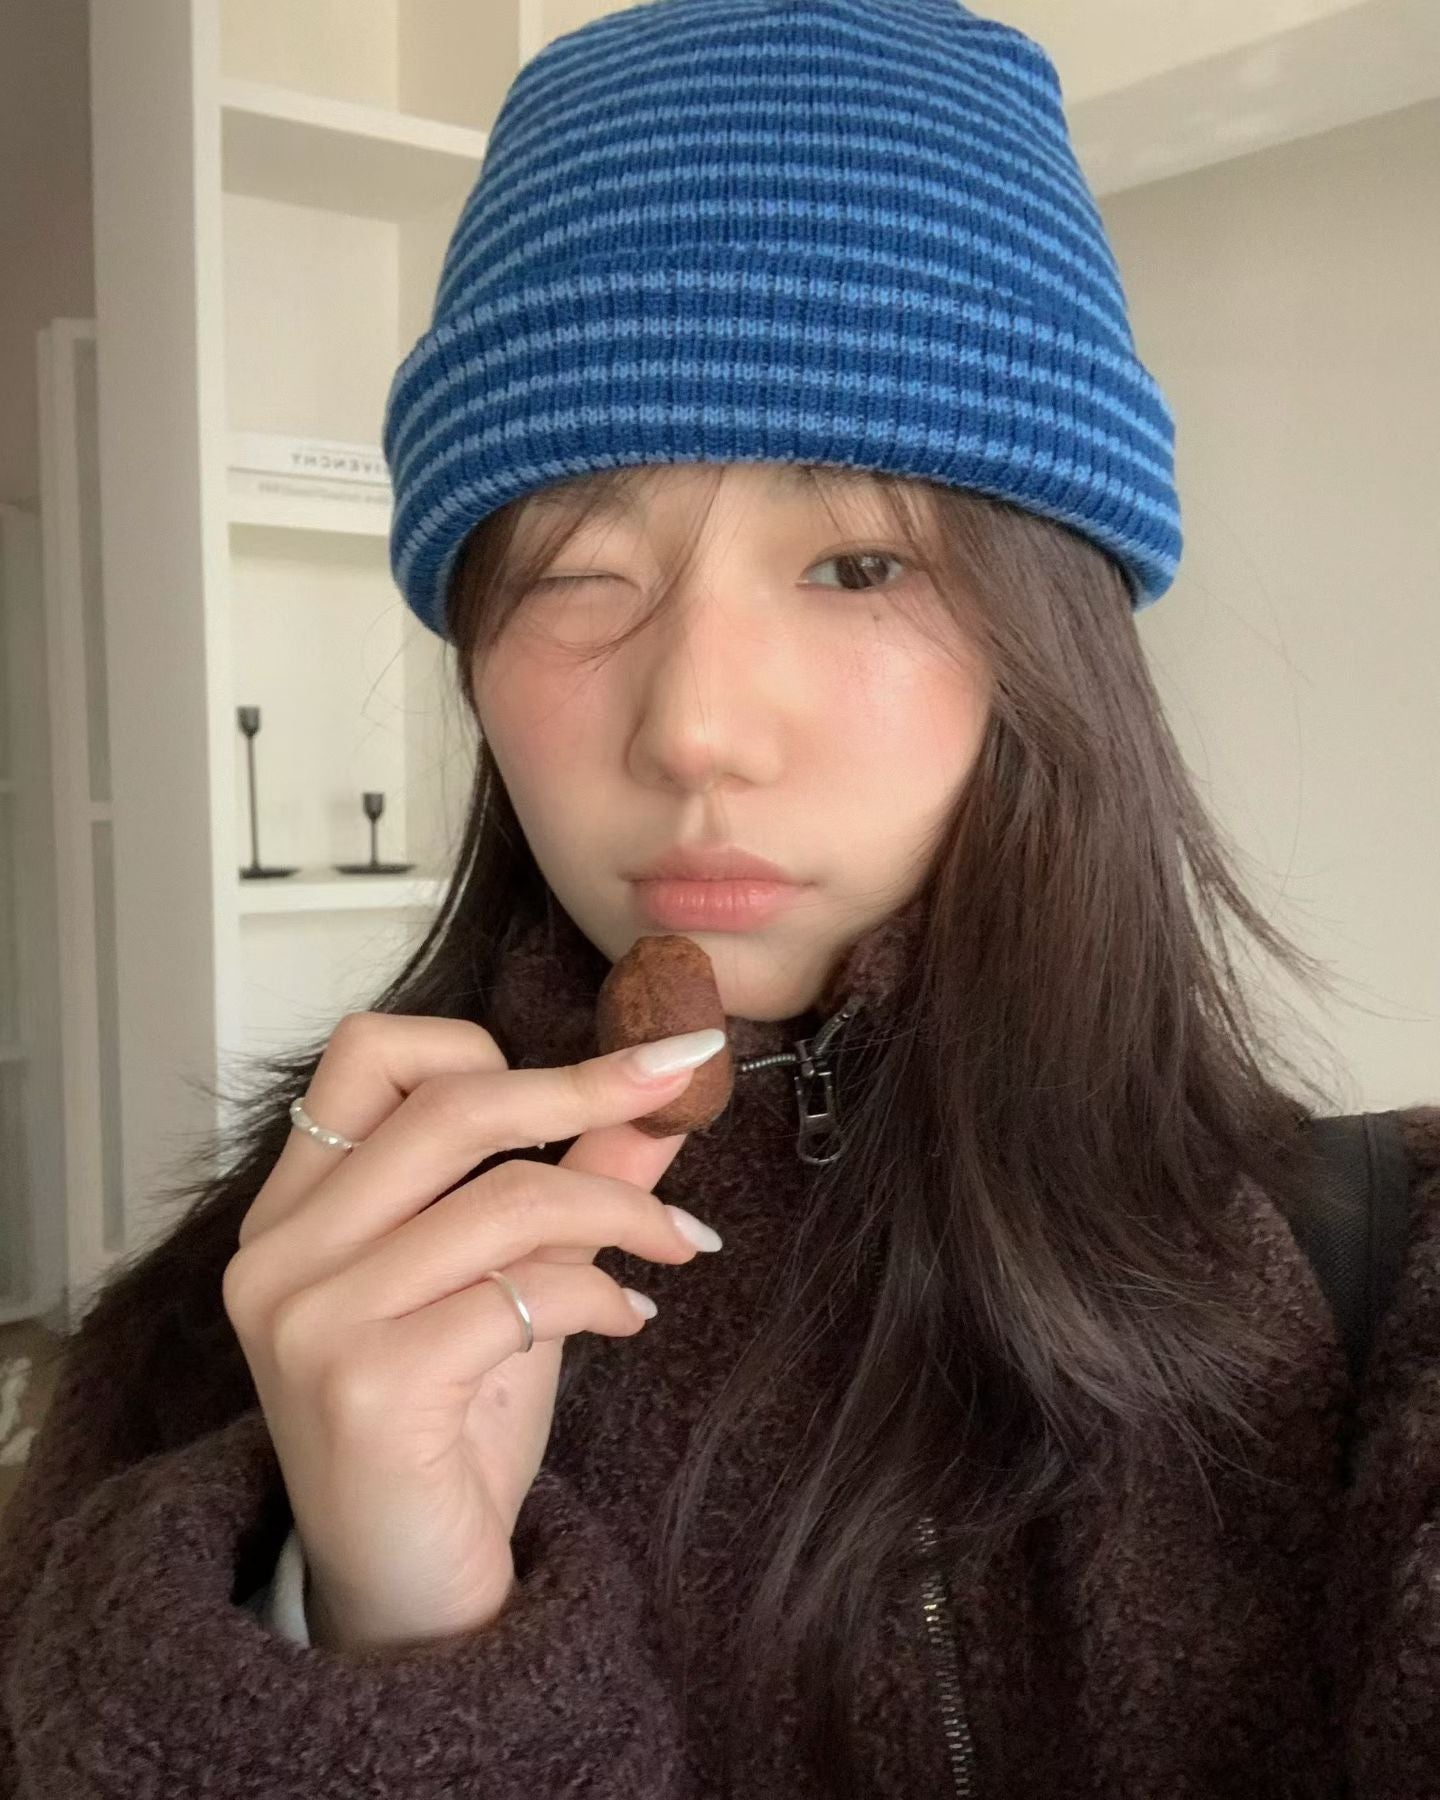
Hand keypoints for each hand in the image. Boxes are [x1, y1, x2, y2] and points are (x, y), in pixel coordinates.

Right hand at [223, 1013, 724, 1652]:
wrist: (408, 1599)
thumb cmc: (448, 1433)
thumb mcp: (508, 1284)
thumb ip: (566, 1185)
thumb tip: (651, 1100)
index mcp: (294, 1211)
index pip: (368, 1054)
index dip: (487, 1041)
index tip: (603, 1064)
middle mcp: (280, 1254)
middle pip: (449, 1105)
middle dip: (586, 1087)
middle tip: (675, 1090)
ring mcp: (312, 1320)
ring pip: (506, 1197)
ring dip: (623, 1213)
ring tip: (678, 1246)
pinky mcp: (367, 1387)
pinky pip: (523, 1293)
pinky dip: (603, 1293)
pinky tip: (630, 1319)